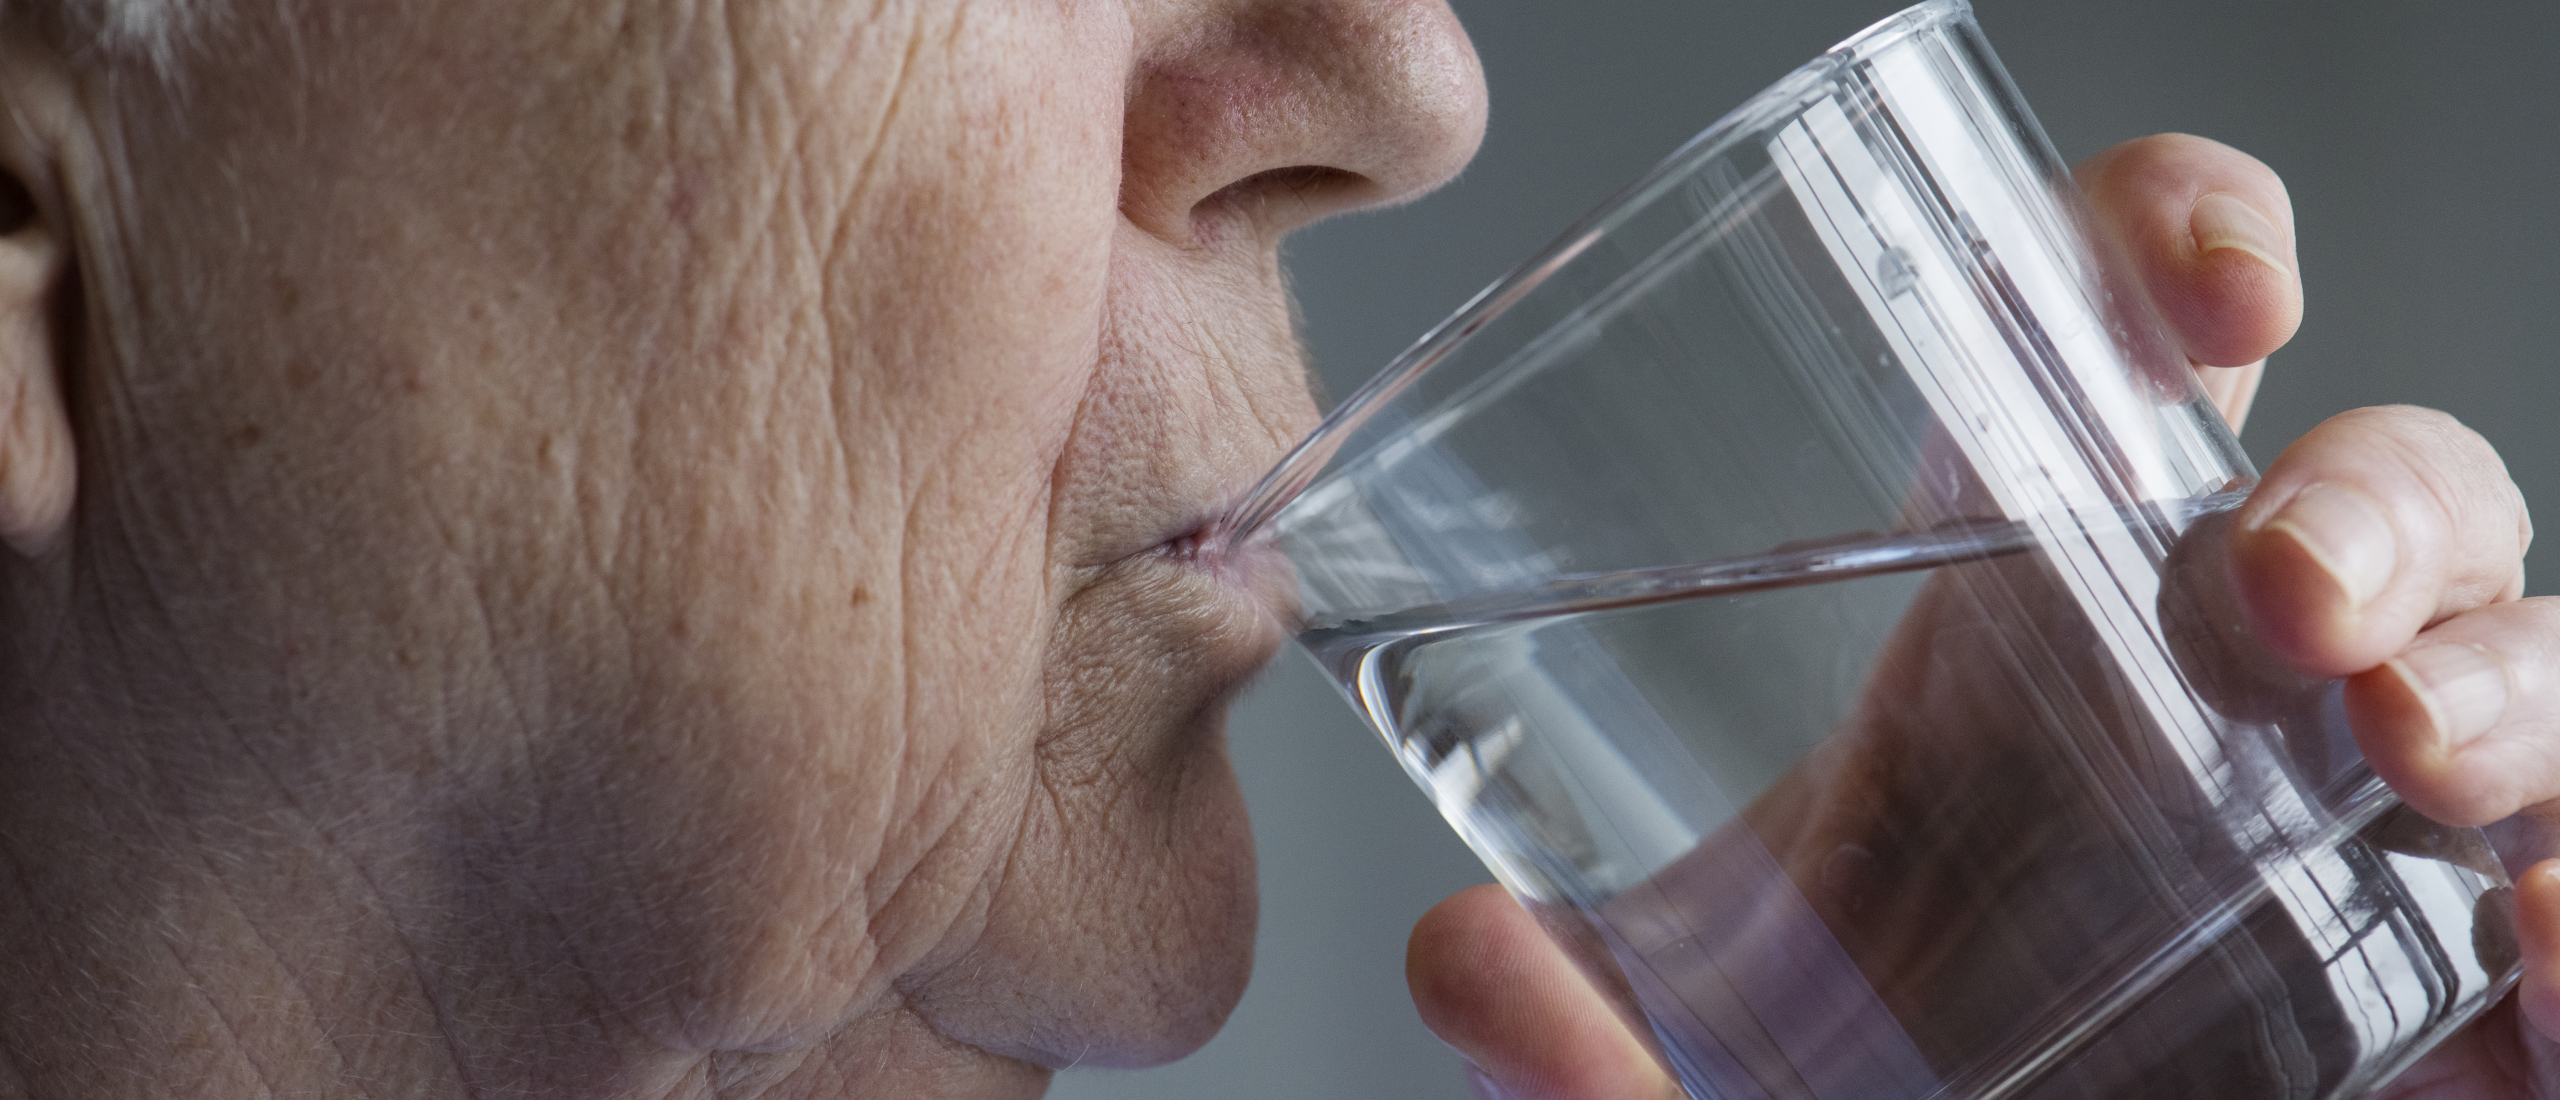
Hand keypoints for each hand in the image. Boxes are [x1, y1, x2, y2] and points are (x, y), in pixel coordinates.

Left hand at [1406, 134, 2557, 1098]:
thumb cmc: (1854, 1080)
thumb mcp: (1701, 1043)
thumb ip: (1582, 1030)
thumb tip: (1461, 964)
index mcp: (2020, 620)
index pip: (2112, 347)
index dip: (2182, 250)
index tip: (2218, 284)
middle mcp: (2214, 693)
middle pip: (2375, 487)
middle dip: (2370, 499)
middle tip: (2271, 602)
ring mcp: (2361, 830)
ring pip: (2523, 649)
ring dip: (2507, 666)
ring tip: (2407, 752)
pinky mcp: (2462, 986)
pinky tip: (2548, 945)